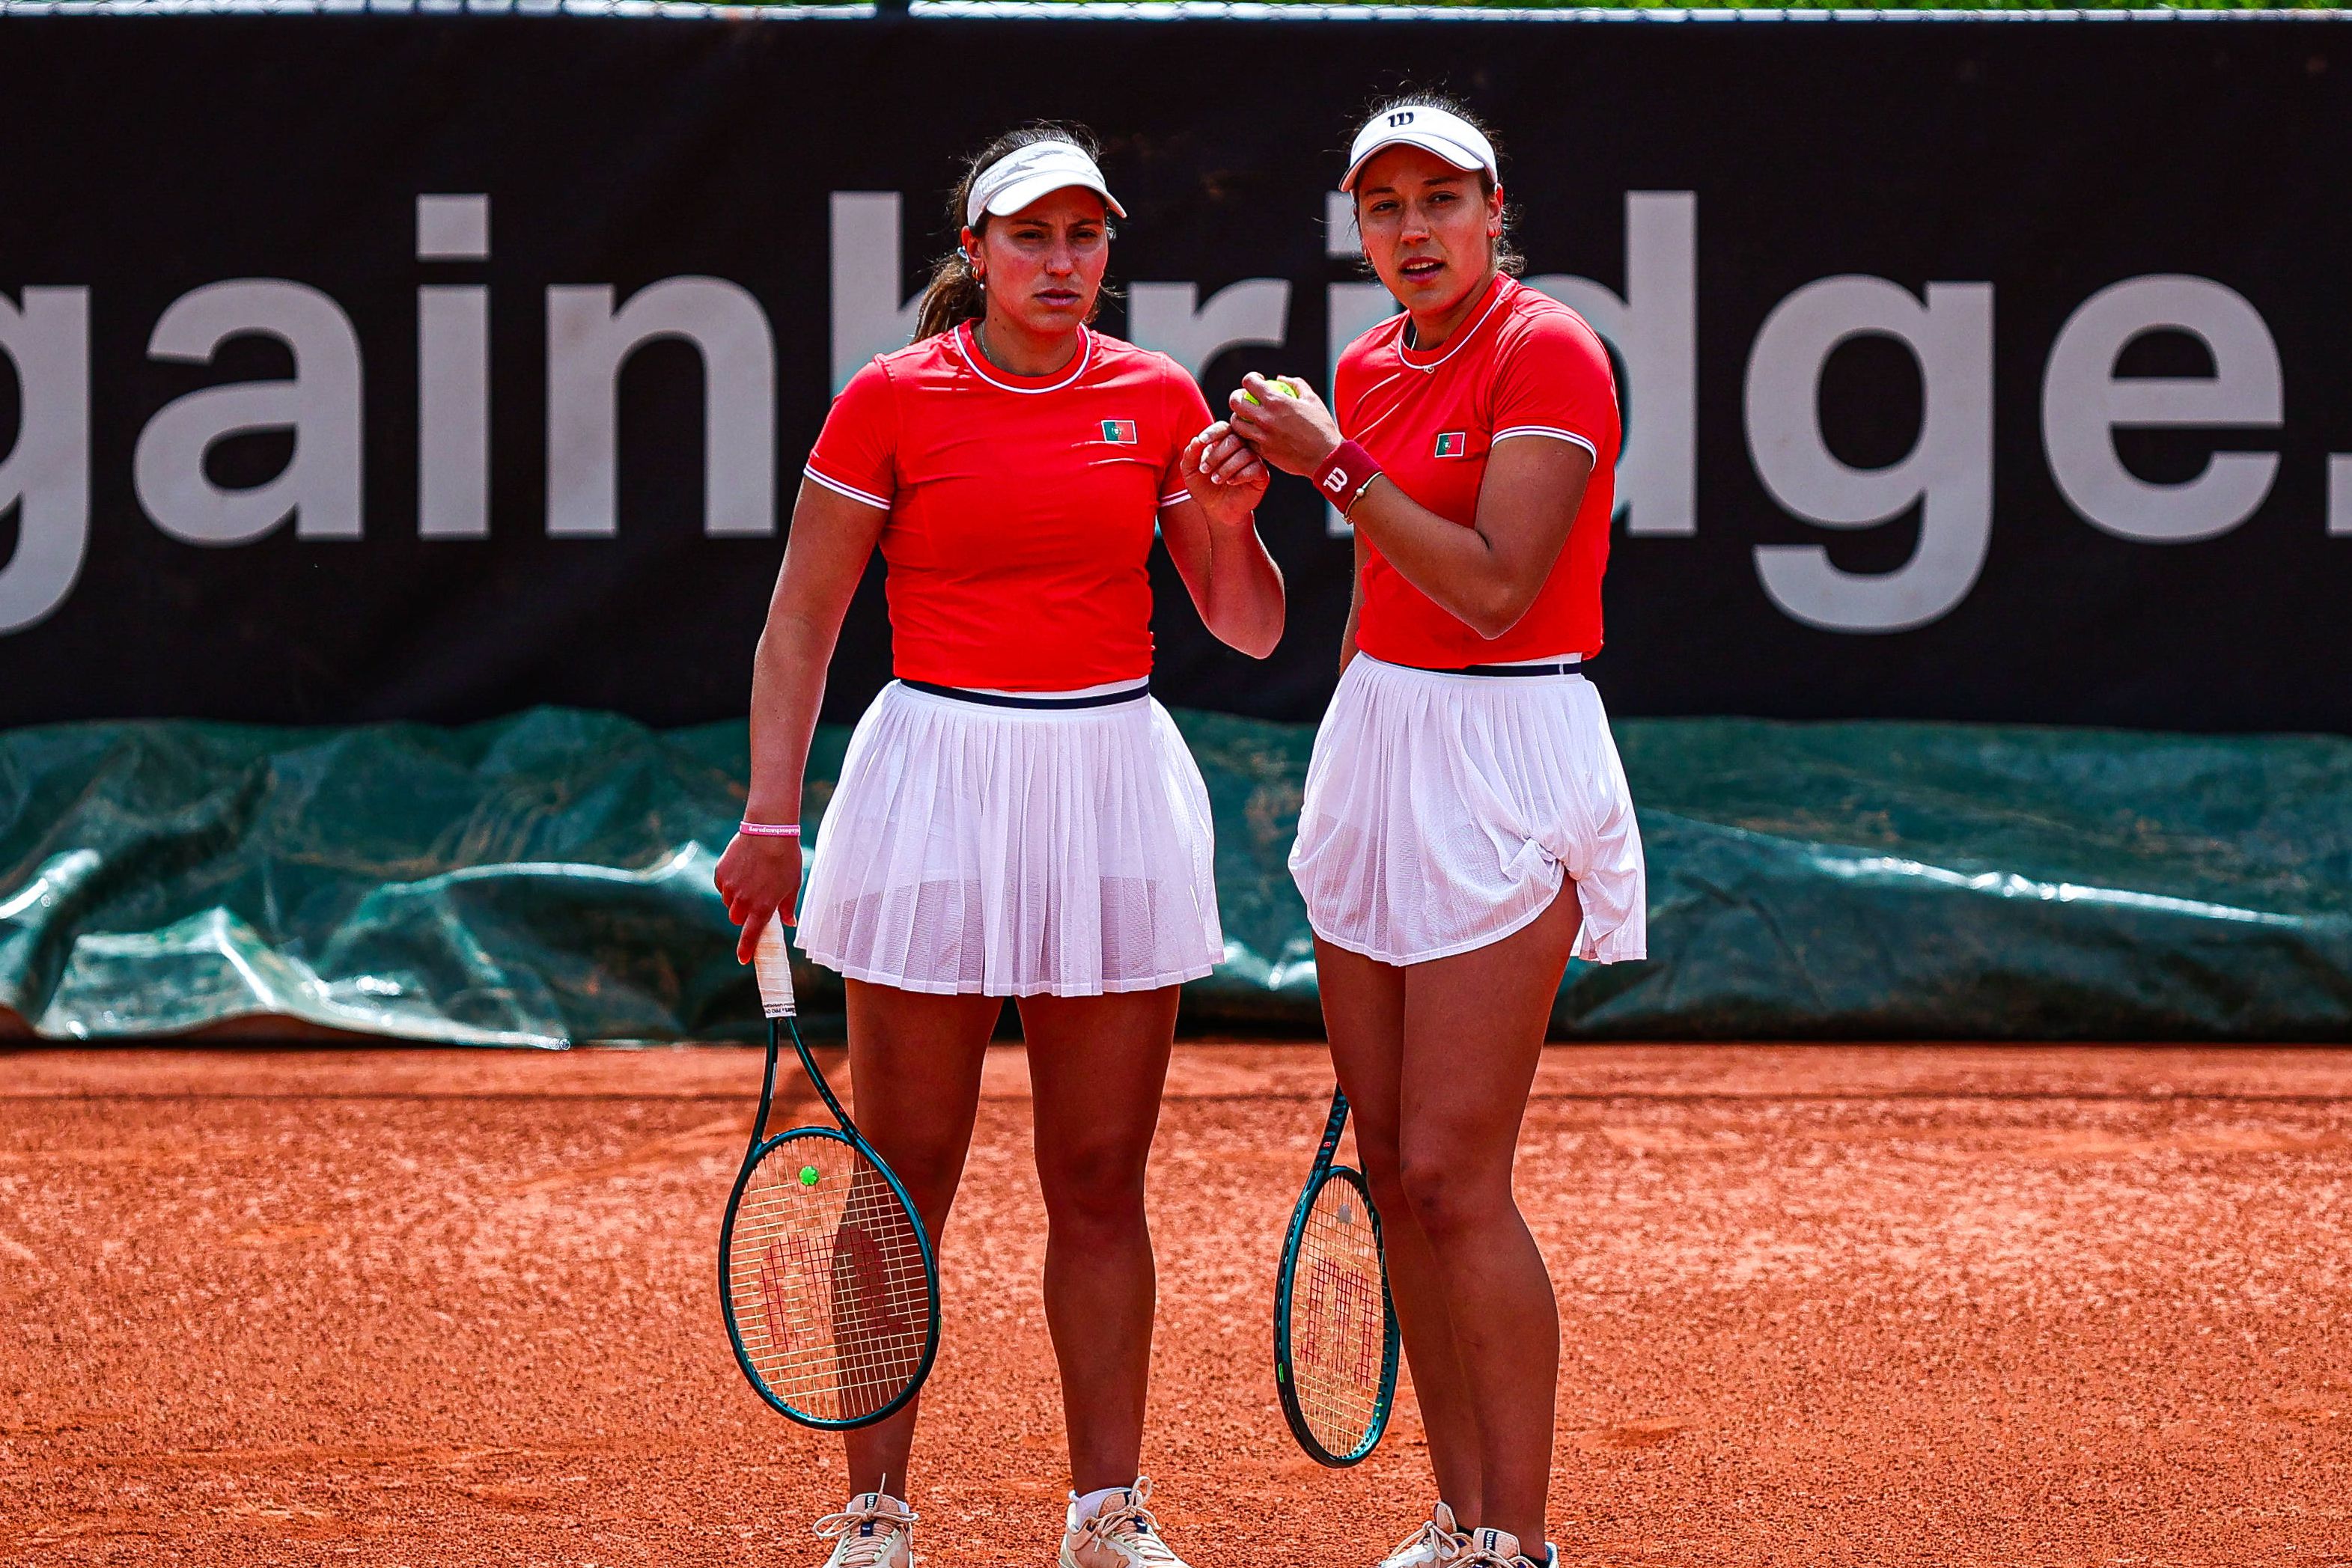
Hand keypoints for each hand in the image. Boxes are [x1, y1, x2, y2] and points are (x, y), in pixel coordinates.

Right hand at [714, 830, 801, 964]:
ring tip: (752, 879)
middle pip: (737, 919)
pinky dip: (730, 883)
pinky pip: (723, 886)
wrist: (769, 831)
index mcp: (762, 908)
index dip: (745, 950)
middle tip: (756, 902)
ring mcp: (730, 888)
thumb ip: (787, 907)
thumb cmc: (786, 859)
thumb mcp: (793, 885)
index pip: (750, 936)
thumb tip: (790, 923)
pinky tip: (743, 869)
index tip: (743, 959)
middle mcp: (743, 901)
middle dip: (744, 916)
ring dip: (737, 898)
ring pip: (729, 902)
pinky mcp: (721, 873)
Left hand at [1181, 422, 1269, 524]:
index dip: (1213, 432)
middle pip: (1234, 439)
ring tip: (1216, 480)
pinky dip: (1240, 475)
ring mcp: (1253, 460)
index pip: (1224, 427)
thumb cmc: (1204, 487)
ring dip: (1227, 467)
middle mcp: (1241, 447)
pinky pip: (1255, 468)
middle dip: (1217, 454)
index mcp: (1224, 441)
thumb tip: (1196, 440)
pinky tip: (1231, 482)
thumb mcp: (1190, 471)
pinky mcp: (1261, 475)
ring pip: (1245, 454)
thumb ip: (1190, 454)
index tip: (1202, 441)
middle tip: (1205, 470)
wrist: (1217, 510)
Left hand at [1226, 373, 1342, 477]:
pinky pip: (1246, 440)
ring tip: (1247, 417)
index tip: (1257, 382)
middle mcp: (1265, 418)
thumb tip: (1280, 379)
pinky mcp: (1262, 452)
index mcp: (1276, 401)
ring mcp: (1262, 436)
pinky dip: (1247, 435)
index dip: (1251, 378)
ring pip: (1236, 424)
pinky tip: (1255, 433)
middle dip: (1237, 396)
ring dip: (1239, 417)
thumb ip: (1295, 384)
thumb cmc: (1321, 427)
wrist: (1324, 457)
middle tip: (1245, 398)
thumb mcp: (1312, 399)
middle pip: (1235, 402)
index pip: (1249, 382)